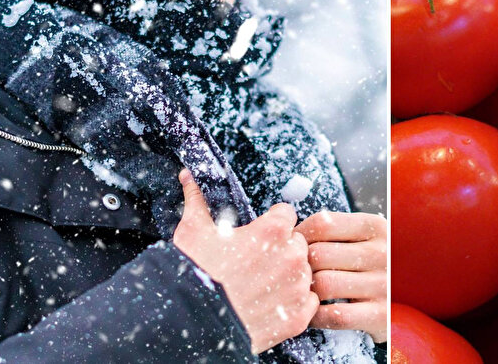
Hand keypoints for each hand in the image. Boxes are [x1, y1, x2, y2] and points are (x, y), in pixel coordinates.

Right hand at [172, 169, 318, 353]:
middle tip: (258, 262)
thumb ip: (198, 199)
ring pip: (304, 272)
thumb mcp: (192, 230)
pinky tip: (272, 305)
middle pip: (298, 243)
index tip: (259, 234)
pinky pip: (308, 302)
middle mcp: (292, 256)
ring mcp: (297, 287)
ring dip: (290, 276)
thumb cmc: (193, 273)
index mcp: (272, 230)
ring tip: (262, 286)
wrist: (190, 322)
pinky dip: (294, 304)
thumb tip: (189, 175)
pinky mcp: (298, 317)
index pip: (286, 214)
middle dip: (282, 249)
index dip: (272, 223)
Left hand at [294, 211, 387, 342]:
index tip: (290, 245)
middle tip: (291, 273)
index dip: (298, 234)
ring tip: (302, 292)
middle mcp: (382, 253)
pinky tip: (313, 312)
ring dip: (306, 291)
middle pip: (318, 254)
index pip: (323, 223)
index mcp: (375, 226)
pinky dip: (315, 316)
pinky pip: (334, 316)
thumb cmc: (375, 262)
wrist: (413, 294)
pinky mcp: (381, 315)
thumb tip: (287, 228)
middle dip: (299, 265)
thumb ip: (336, 229)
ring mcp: (383, 284)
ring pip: (324, 284)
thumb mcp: (367, 236)